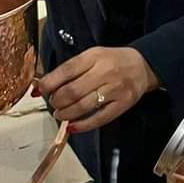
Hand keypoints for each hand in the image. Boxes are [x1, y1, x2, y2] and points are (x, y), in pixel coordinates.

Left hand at [34, 46, 158, 133]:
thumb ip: (71, 69)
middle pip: (73, 91)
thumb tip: (44, 85)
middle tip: (53, 103)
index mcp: (95, 57)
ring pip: (83, 106)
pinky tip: (73, 126)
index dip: (49, 83)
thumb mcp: (92, 56)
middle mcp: (105, 72)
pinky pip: (100, 118)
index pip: (67, 70)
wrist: (143, 65)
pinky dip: (83, 125)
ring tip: (60, 114)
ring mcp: (115, 89)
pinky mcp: (123, 104)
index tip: (40, 90)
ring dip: (66, 114)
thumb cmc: (113, 61)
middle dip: (57, 101)